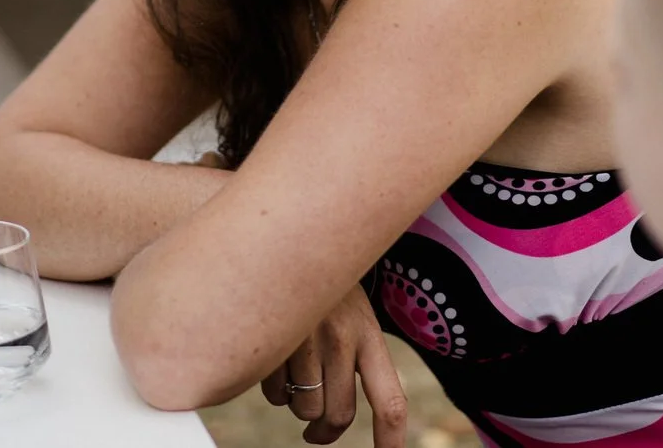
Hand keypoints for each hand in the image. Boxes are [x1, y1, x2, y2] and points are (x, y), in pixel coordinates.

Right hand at [260, 286, 407, 446]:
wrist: (286, 236)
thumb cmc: (323, 287)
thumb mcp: (351, 312)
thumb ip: (356, 356)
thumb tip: (335, 415)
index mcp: (367, 333)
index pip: (389, 401)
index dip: (391, 441)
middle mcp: (340, 339)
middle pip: (338, 415)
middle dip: (324, 430)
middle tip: (315, 431)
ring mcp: (304, 340)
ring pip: (303, 408)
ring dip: (297, 405)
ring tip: (293, 377)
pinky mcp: (271, 341)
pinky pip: (274, 393)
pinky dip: (275, 390)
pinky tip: (275, 361)